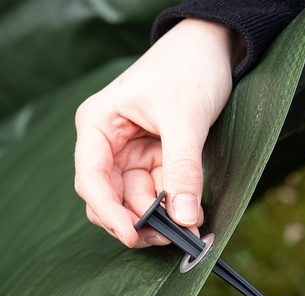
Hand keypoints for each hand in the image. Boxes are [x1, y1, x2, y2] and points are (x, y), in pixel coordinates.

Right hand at [74, 18, 235, 247]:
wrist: (210, 49)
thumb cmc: (188, 69)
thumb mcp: (184, 118)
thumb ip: (182, 168)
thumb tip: (186, 218)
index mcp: (99, 125)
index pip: (92, 179)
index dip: (108, 213)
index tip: (133, 236)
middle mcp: (110, 144)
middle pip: (112, 196)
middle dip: (139, 219)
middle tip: (171, 236)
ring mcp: (132, 153)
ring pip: (136, 199)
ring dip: (159, 217)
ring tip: (187, 226)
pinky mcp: (154, 158)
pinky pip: (157, 191)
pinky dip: (172, 205)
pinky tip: (189, 214)